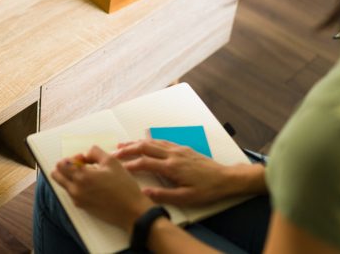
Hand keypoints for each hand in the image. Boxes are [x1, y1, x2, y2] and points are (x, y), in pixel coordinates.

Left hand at [52, 145, 154, 231]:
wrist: (131, 211)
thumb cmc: (123, 186)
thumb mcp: (111, 162)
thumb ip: (94, 152)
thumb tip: (85, 154)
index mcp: (81, 176)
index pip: (62, 164)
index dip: (73, 158)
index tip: (86, 160)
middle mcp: (75, 189)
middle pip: (56, 174)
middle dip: (67, 167)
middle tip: (83, 166)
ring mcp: (77, 199)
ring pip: (63, 184)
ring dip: (71, 177)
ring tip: (89, 176)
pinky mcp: (82, 207)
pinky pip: (71, 193)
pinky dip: (77, 186)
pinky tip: (93, 186)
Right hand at [115, 139, 251, 206]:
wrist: (225, 178)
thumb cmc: (207, 190)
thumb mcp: (186, 198)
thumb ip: (164, 195)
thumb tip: (145, 193)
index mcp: (172, 167)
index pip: (144, 163)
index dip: (129, 164)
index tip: (117, 167)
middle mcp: (172, 154)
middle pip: (145, 147)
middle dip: (127, 149)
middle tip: (113, 152)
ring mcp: (177, 149)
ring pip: (152, 142)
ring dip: (135, 143)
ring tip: (122, 145)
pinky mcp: (182, 148)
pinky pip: (161, 141)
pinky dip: (148, 141)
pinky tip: (144, 142)